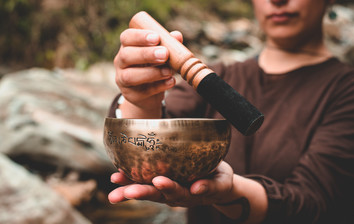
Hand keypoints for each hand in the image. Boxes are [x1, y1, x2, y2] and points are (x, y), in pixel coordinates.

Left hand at [108, 161, 234, 206]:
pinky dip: (130, 180)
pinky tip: (117, 176)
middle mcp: (174, 195)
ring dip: (129, 187)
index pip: (177, 192)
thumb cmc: (220, 180)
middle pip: (156, 195)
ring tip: (115, 182)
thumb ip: (210, 186)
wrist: (217, 183)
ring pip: (145, 190)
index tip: (159, 181)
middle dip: (140, 193)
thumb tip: (197, 188)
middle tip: (126, 192)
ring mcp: (165, 190)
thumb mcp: (221, 183)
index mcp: (189, 194)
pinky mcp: (160, 183)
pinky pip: (143, 182)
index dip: (168, 187)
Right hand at [114, 29, 182, 115]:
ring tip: (169, 71)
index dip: (140, 36)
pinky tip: (171, 81)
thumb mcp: (162, 54)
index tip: (156, 37)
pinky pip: (143, 91)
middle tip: (164, 54)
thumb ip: (168, 44)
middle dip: (146, 54)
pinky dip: (159, 86)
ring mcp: (123, 79)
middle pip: (126, 55)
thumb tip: (177, 35)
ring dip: (151, 73)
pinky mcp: (131, 95)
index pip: (127, 37)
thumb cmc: (155, 66)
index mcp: (127, 46)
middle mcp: (121, 62)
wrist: (149, 93)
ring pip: (130, 76)